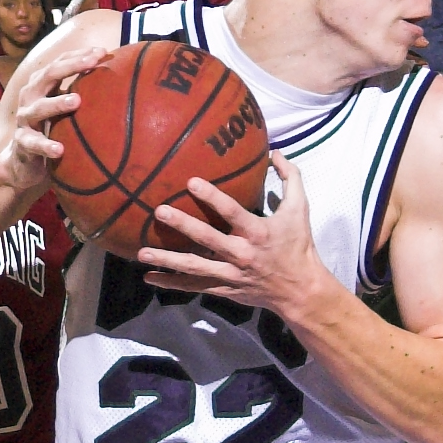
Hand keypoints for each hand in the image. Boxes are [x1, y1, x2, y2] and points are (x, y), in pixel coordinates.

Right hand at [0, 44, 110, 196]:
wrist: (23, 160)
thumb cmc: (50, 128)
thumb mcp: (63, 109)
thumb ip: (80, 94)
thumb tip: (120, 84)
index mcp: (41, 85)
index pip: (59, 63)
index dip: (78, 55)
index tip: (102, 52)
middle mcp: (30, 96)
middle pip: (48, 75)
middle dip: (70, 67)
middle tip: (92, 62)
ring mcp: (25, 119)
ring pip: (40, 108)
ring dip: (57, 103)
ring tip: (76, 101)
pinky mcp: (23, 142)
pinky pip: (33, 143)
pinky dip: (46, 146)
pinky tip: (59, 150)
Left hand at [140, 151, 327, 316]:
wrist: (300, 290)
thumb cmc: (298, 246)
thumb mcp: (300, 210)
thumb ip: (290, 178)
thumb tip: (275, 152)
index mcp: (257, 233)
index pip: (232, 212)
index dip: (212, 197)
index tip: (191, 182)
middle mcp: (241, 254)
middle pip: (208, 240)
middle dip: (183, 226)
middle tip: (160, 212)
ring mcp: (231, 275)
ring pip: (195, 268)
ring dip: (168, 261)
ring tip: (142, 253)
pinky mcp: (224, 289)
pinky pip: (194, 286)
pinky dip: (172, 283)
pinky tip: (149, 277)